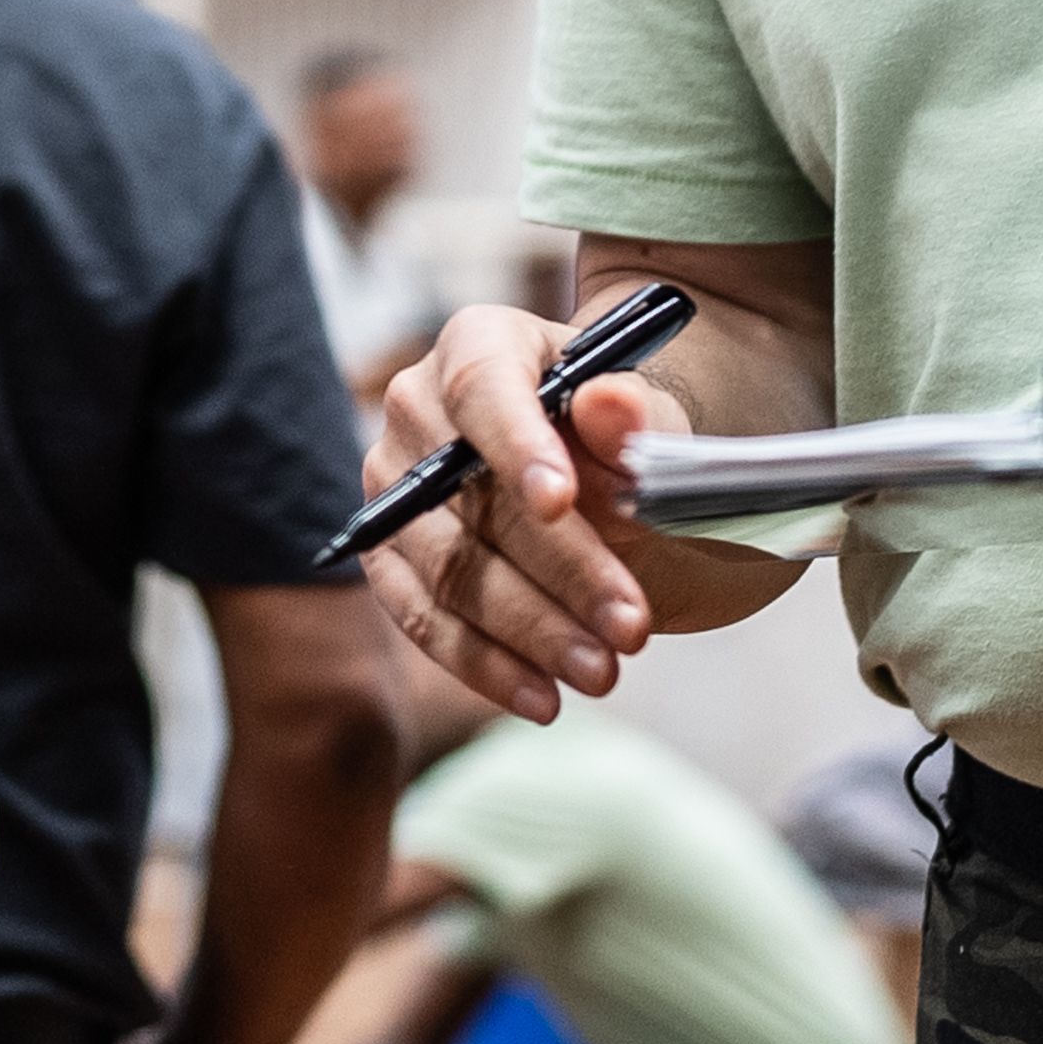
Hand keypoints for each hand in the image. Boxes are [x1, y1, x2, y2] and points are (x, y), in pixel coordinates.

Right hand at [356, 305, 683, 723]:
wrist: (605, 470)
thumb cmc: (627, 435)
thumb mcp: (653, 416)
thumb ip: (635, 415)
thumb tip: (609, 406)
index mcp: (479, 344)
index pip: (484, 387)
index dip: (518, 444)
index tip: (562, 502)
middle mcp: (418, 407)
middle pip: (471, 495)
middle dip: (558, 570)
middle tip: (631, 627)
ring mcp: (394, 487)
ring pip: (448, 569)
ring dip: (528, 631)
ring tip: (603, 673)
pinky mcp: (389, 557)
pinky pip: (422, 617)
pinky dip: (484, 665)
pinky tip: (544, 699)